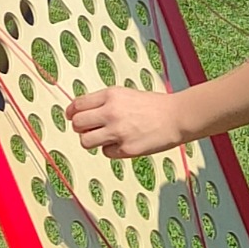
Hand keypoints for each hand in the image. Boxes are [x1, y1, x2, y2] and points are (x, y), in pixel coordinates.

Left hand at [67, 85, 187, 157]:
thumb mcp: (125, 95)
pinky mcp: (126, 149)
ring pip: (86, 142)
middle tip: (90, 129)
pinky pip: (106, 152)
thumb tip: (80, 113)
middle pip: (77, 124)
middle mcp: (111, 112)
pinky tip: (124, 142)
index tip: (72, 117)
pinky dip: (112, 150)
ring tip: (105, 138)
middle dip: (81, 128)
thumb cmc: (153, 106)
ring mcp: (118, 132)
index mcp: (111, 95)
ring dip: (92, 141)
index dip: (72, 113)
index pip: (78, 105)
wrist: (177, 117)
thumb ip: (103, 102)